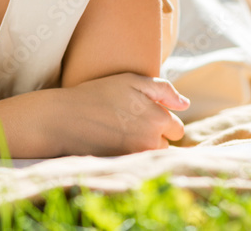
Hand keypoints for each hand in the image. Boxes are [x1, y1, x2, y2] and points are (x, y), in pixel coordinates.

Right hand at [53, 73, 189, 156]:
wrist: (64, 119)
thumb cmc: (97, 94)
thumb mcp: (131, 80)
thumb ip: (163, 89)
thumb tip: (186, 104)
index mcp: (159, 118)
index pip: (176, 129)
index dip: (161, 121)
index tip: (143, 116)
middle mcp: (153, 141)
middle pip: (166, 145)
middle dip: (155, 137)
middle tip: (130, 125)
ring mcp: (138, 158)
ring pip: (153, 156)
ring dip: (144, 148)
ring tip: (121, 135)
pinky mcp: (125, 169)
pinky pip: (140, 166)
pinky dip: (132, 158)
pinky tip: (116, 146)